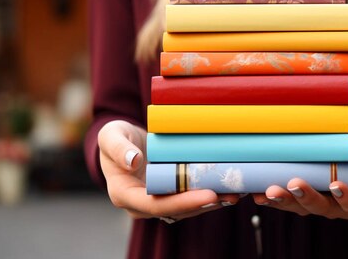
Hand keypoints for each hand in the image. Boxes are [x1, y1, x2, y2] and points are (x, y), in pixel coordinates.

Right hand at [98, 120, 239, 220]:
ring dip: (213, 202)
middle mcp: (142, 204)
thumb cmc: (114, 138)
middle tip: (230, 195)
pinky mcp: (171, 194)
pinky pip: (191, 197)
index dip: (183, 202)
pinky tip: (231, 187)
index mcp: (124, 195)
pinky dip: (211, 194)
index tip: (208, 194)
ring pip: (188, 207)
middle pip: (177, 210)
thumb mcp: (110, 136)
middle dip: (204, 204)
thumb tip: (133, 160)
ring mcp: (158, 200)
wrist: (123, 142)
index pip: (156, 205)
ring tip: (237, 191)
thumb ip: (118, 148)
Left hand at [251, 119, 347, 219]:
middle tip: (292, 185)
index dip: (345, 198)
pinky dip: (273, 197)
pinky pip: (288, 199)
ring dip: (284, 201)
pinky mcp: (304, 191)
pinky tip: (257, 191)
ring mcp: (321, 197)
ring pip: (302, 207)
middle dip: (307, 198)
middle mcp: (340, 201)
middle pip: (324, 208)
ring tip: (268, 192)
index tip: (337, 185)